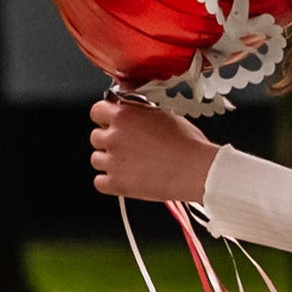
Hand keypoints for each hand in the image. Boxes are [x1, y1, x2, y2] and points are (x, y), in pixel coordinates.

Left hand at [89, 97, 219, 203]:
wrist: (196, 170)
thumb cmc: (187, 143)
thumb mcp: (164, 114)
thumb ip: (139, 110)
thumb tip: (129, 108)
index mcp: (124, 115)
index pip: (96, 111)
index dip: (105, 117)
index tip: (111, 122)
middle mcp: (114, 136)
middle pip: (95, 137)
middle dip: (109, 141)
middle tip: (128, 146)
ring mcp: (113, 161)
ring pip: (96, 159)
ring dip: (109, 161)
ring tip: (131, 163)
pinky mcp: (117, 183)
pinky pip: (99, 182)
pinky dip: (110, 182)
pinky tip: (126, 178)